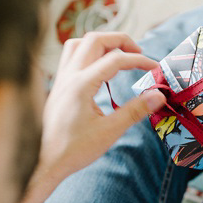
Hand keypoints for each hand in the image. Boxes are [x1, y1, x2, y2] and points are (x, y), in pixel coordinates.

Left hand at [36, 32, 163, 189]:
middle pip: (95, 40)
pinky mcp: (57, 86)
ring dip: (102, 44)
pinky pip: (71, 57)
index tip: (156, 68)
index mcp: (81, 85)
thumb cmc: (73, 150)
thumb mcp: (110, 132)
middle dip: (121, 41)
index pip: (115, 59)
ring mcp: (60, 79)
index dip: (139, 60)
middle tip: (139, 53)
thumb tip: (159, 95)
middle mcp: (68, 76)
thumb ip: (135, 110)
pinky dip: (88, 53)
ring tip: (119, 55)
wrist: (42, 162)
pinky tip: (99, 68)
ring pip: (79, 43)